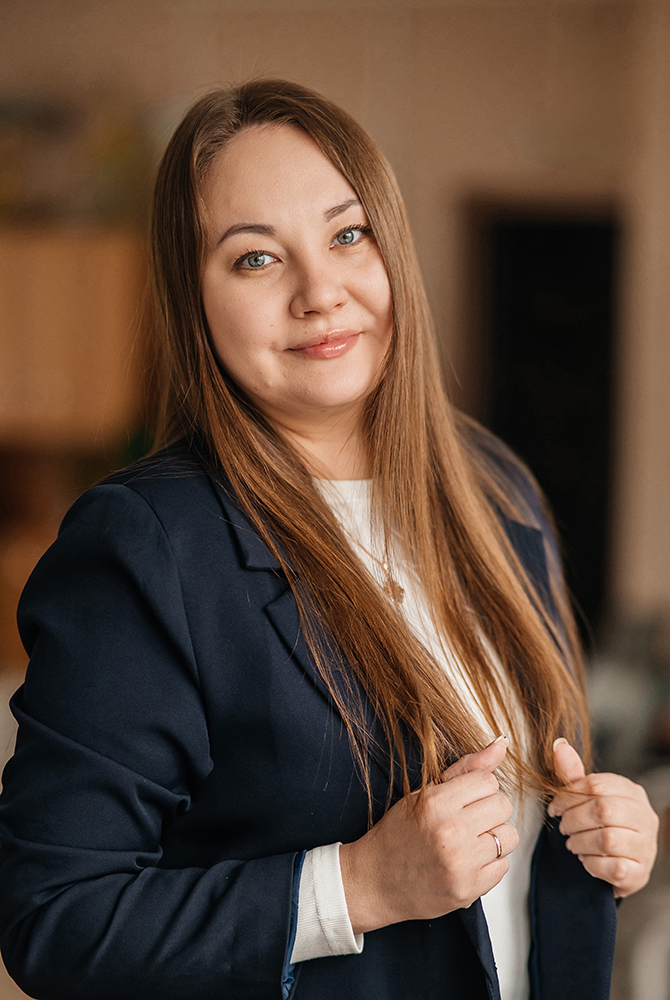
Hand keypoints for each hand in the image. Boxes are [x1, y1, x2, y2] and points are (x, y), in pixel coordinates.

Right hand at [340, 737, 518, 933]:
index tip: (463, 799)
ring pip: (509, 836)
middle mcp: (451, 832)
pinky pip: (503, 865)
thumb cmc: (398, 834)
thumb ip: (466, 769)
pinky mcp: (469, 890)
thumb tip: (501, 744)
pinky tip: (467, 861)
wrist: (376, 882)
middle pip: (503, 806)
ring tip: (468, 841)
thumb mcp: (425, 794)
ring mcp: (461, 864)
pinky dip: (490, 863)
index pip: (489, 781)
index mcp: (437, 803)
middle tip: (466, 819)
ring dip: (493, 837)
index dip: (478, 788)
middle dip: (489, 810)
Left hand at [548, 739, 659, 897]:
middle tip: (563, 828)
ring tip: (572, 844)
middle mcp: (645, 817)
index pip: (597, 785)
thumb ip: (573, 774)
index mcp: (632, 792)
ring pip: (607, 840)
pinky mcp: (641, 872)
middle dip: (574, 820)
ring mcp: (646, 846)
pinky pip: (613, 867)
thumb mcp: (587, 797)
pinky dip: (592, 864)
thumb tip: (559, 745)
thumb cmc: (602, 824)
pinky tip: (586, 860)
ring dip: (580, 842)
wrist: (620, 864)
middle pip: (603, 810)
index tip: (554, 807)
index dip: (569, 795)